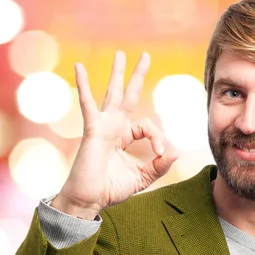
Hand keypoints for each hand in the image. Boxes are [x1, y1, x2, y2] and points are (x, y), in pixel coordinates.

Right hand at [52, 51, 178, 219]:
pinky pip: (87, 103)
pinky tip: (79, 66)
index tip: (159, 154)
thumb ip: (159, 166)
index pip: (148, 126)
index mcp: (124, 136)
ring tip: (121, 54)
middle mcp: (113, 127)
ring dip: (117, 74)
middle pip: (128, 96)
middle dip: (137, 76)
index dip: (158, 138)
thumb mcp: (142, 178)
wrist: (89, 199)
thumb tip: (175, 151)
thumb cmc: (110, 189)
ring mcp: (102, 126)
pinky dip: (83, 85)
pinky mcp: (92, 129)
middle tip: (145, 56)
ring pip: (112, 94)